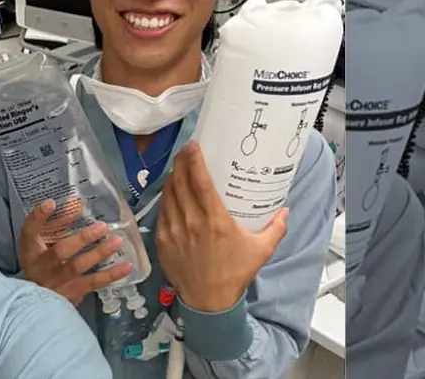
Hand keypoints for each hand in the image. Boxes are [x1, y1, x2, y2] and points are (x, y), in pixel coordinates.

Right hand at [18, 199, 132, 304]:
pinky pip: (94, 282)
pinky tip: (126, 266)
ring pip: (78, 266)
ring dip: (99, 253)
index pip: (29, 231)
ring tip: (116, 241)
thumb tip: (77, 202)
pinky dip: (111, 274)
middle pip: (60, 250)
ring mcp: (58, 281)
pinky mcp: (73, 291)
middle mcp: (42, 265)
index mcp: (30, 249)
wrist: (37, 301)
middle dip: (82, 238)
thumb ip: (56, 223)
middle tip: (102, 226)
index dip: (38, 216)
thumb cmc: (39, 263)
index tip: (50, 203)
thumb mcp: (39, 243)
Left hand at [156, 141, 288, 312]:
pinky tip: (172, 192)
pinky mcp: (162, 239)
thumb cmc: (235, 273)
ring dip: (172, 178)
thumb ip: (275, 227)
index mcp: (215, 221)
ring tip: (179, 168)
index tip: (193, 146)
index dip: (194, 160)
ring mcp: (173, 230)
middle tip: (186, 152)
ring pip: (168, 194)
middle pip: (180, 182)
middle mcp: (191, 222)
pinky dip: (166, 197)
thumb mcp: (261, 250)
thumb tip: (284, 210)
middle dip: (181, 162)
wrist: (209, 301)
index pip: (199, 182)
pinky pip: (162, 210)